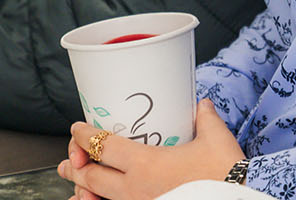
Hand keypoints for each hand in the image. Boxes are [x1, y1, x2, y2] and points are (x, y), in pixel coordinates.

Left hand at [57, 100, 244, 199]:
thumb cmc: (225, 178)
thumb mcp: (216, 141)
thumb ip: (206, 119)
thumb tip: (201, 105)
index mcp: (145, 164)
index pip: (103, 146)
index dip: (84, 135)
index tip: (78, 128)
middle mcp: (134, 189)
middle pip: (91, 174)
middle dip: (76, 163)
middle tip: (70, 156)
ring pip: (96, 198)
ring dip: (81, 187)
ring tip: (73, 181)